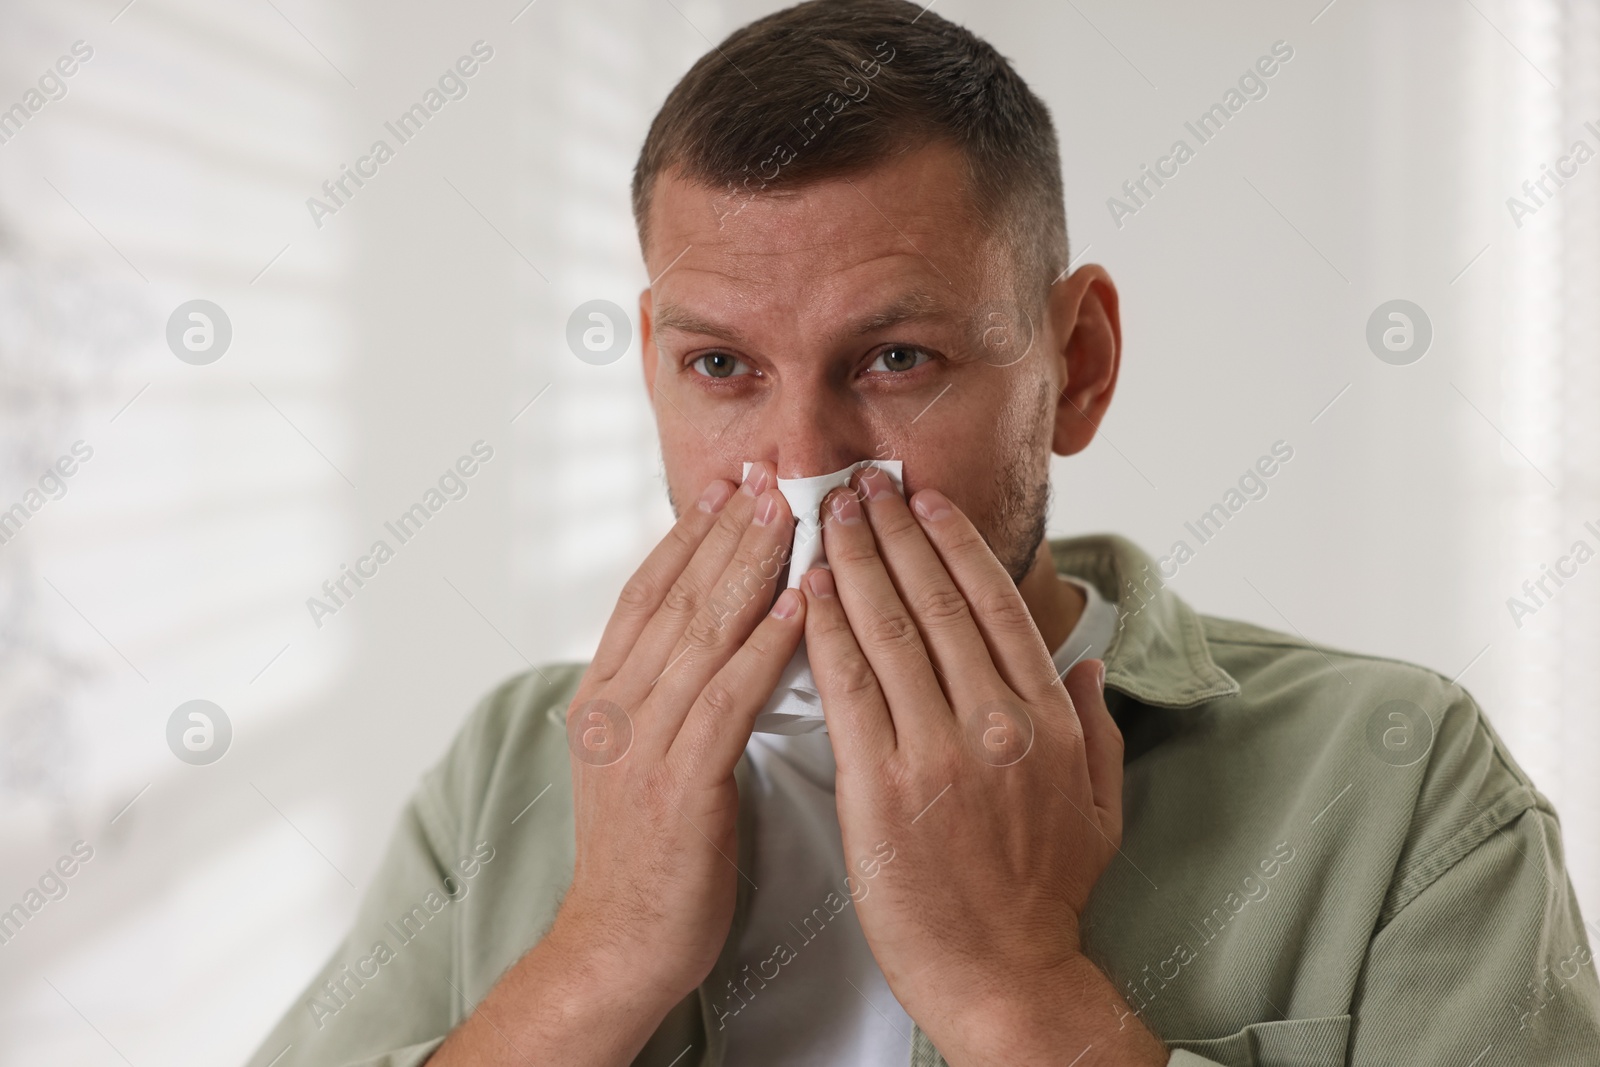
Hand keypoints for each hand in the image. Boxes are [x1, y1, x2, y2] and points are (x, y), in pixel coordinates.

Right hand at [433, 462, 804, 1066]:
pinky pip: (728, 697)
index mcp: (602, 696)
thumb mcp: (637, 757)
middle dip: (728, 529)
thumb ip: (664, 693)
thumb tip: (708, 634)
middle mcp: (614, 707)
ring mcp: (639, 744)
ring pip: (701, 633)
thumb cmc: (647, 855)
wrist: (616, 945)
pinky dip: (764, 644)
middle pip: (677, 596)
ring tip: (791, 511)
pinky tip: (799, 603)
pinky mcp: (678, 785)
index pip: (647, 593)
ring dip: (751, 565)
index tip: (730, 484)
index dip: (690, 534)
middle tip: (770, 472)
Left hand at [800, 466, 1163, 1064]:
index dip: (954, 543)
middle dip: (894, 530)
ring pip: (888, 629)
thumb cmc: (1045, 896)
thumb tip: (1088, 659)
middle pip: (935, 600)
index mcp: (1047, 717)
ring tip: (826, 510)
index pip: (994, 604)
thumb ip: (1093, 724)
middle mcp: (996, 720)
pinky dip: (825, 627)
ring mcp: (937, 750)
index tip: (925, 500)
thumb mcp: (1099, 804)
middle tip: (861, 480)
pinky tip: (808, 585)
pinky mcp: (880, 785)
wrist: (1003, 977)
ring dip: (855, 559)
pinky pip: (846, 685)